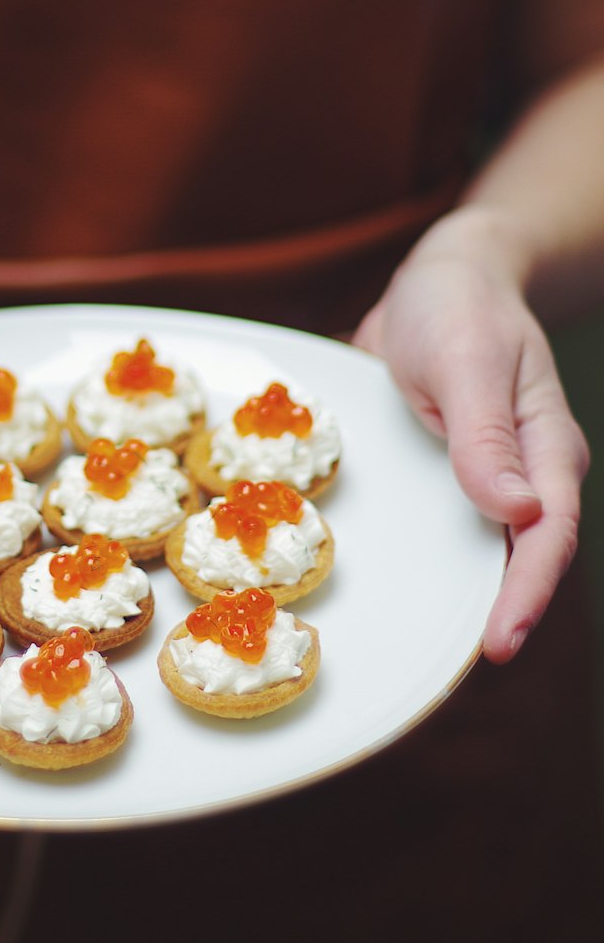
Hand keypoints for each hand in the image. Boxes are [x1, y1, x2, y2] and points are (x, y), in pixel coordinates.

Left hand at [353, 213, 588, 662]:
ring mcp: (489, 477)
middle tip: (453, 666)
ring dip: (462, 596)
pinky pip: (447, 528)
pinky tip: (397, 588)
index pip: (546, 534)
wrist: (445, 276)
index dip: (526, 592)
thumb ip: (485, 433)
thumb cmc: (461, 306)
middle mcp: (524, 472)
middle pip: (521, 560)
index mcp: (545, 449)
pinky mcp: (453, 474)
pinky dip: (429, 561)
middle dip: (501, 614)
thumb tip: (515, 510)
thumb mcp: (467, 359)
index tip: (499, 642)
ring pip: (484, 551)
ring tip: (423, 652)